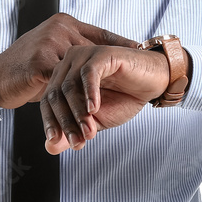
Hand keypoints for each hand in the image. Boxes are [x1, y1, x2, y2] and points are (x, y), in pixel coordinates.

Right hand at [0, 13, 138, 110]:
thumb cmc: (26, 69)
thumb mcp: (54, 55)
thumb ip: (74, 56)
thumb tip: (101, 64)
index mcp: (66, 24)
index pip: (102, 34)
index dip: (123, 43)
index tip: (144, 52)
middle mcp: (60, 29)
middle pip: (96, 54)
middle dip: (117, 68)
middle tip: (140, 77)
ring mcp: (51, 43)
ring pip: (82, 75)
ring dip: (95, 95)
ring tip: (124, 98)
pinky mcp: (42, 63)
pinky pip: (67, 87)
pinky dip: (79, 102)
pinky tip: (91, 114)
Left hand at [40, 45, 175, 153]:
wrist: (153, 83)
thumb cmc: (123, 98)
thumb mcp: (95, 121)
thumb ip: (72, 132)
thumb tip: (49, 148)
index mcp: (63, 76)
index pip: (48, 100)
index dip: (50, 122)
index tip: (54, 142)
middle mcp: (69, 62)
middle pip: (56, 94)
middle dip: (65, 122)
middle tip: (76, 143)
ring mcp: (84, 55)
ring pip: (70, 86)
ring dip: (78, 113)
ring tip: (89, 132)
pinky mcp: (102, 52)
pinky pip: (89, 73)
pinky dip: (90, 93)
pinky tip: (94, 109)